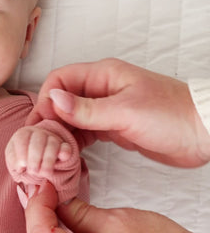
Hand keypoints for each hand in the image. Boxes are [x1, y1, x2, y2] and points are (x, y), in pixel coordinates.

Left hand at [5, 126, 71, 189]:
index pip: (22, 137)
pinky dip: (65, 153)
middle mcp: (38, 133)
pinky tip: (61, 160)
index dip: (21, 153)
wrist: (36, 162)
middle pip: (38, 140)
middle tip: (33, 172)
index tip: (21, 167)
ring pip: (53, 144)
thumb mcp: (14, 161)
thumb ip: (14, 162)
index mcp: (23, 134)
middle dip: (35, 158)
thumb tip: (21, 167)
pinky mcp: (64, 147)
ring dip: (48, 160)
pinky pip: (66, 147)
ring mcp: (53, 138)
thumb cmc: (22, 161)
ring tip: (44, 174)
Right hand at [27, 58, 209, 166]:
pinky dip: (74, 144)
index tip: (39, 124)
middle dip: (48, 120)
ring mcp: (108, 110)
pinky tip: (67, 157)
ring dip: (60, 134)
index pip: (61, 80)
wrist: (203, 134)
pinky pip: (85, 134)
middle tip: (39, 144)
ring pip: (72, 119)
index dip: (46, 100)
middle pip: (62, 101)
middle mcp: (103, 90)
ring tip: (49, 153)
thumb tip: (53, 100)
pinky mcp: (115, 129)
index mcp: (104, 75)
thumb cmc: (172, 115)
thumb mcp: (126, 111)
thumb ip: (87, 109)